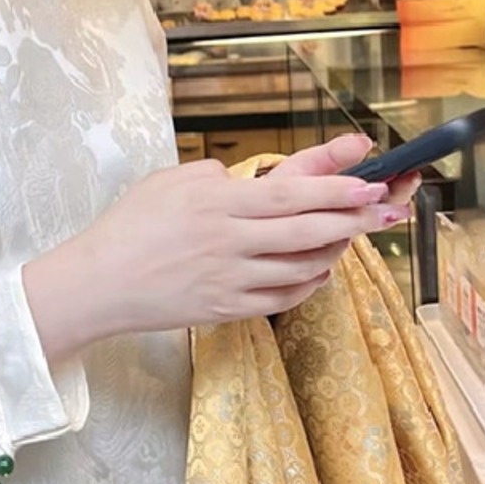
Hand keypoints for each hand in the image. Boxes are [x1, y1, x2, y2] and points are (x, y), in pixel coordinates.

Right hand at [24, 134, 408, 361]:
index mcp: (215, 201)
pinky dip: (308, 283)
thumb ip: (213, 174)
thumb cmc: (129, 226)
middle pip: (306, 229)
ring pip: (301, 266)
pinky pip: (282, 297)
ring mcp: (230, 279)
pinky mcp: (227, 309)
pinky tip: (319, 270)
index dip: (336, 189)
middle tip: (385, 209)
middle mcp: (229, 241)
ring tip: (354, 236)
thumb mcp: (167, 181)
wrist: (99, 284)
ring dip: (335, 251)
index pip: (290, 193)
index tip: (368, 182)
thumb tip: (251, 177)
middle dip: (354, 219)